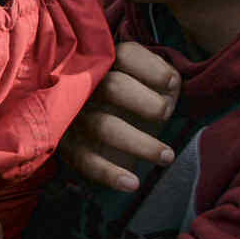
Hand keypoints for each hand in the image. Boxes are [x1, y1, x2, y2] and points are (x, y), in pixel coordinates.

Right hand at [58, 41, 178, 193]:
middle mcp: (84, 85)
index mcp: (103, 62)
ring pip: (103, 127)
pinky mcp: (67, 145)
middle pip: (114, 87)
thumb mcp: (146, 79)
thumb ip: (161, 75)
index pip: (125, 55)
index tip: (172, 83)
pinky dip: (109, 173)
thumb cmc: (130, 95)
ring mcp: (73, 115)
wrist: (92, 121)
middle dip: (148, 104)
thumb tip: (171, 85)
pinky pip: (85, 161)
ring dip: (140, 144)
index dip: (152, 69)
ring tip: (167, 156)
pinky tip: (132, 184)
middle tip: (165, 115)